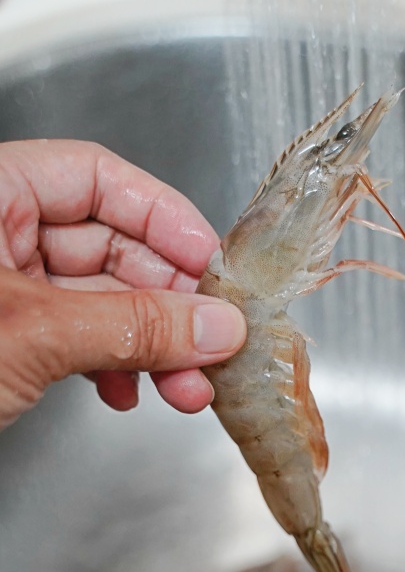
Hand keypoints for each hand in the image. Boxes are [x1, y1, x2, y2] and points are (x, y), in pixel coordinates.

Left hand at [0, 139, 245, 427]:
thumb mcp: (34, 333)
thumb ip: (132, 326)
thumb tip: (216, 325)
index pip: (96, 178)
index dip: (162, 216)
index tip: (213, 263)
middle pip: (108, 246)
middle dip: (168, 304)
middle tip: (213, 340)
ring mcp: (1, 290)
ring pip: (99, 303)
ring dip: (152, 348)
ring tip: (187, 386)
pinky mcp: (6, 340)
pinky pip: (75, 340)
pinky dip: (112, 367)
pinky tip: (131, 393)